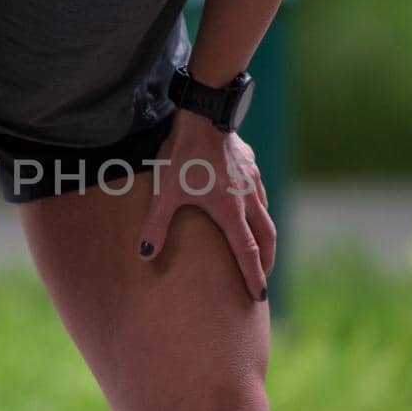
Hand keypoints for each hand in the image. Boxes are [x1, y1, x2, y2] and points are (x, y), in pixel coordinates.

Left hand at [136, 110, 275, 300]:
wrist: (204, 114)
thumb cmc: (183, 154)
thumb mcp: (166, 192)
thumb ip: (155, 226)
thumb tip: (144, 256)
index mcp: (230, 211)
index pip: (247, 253)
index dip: (254, 277)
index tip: (260, 296)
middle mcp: (248, 199)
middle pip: (266, 238)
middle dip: (266, 261)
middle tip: (263, 279)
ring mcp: (253, 180)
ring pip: (266, 215)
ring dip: (266, 236)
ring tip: (261, 249)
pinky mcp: (251, 164)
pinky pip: (260, 194)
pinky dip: (260, 210)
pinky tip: (253, 208)